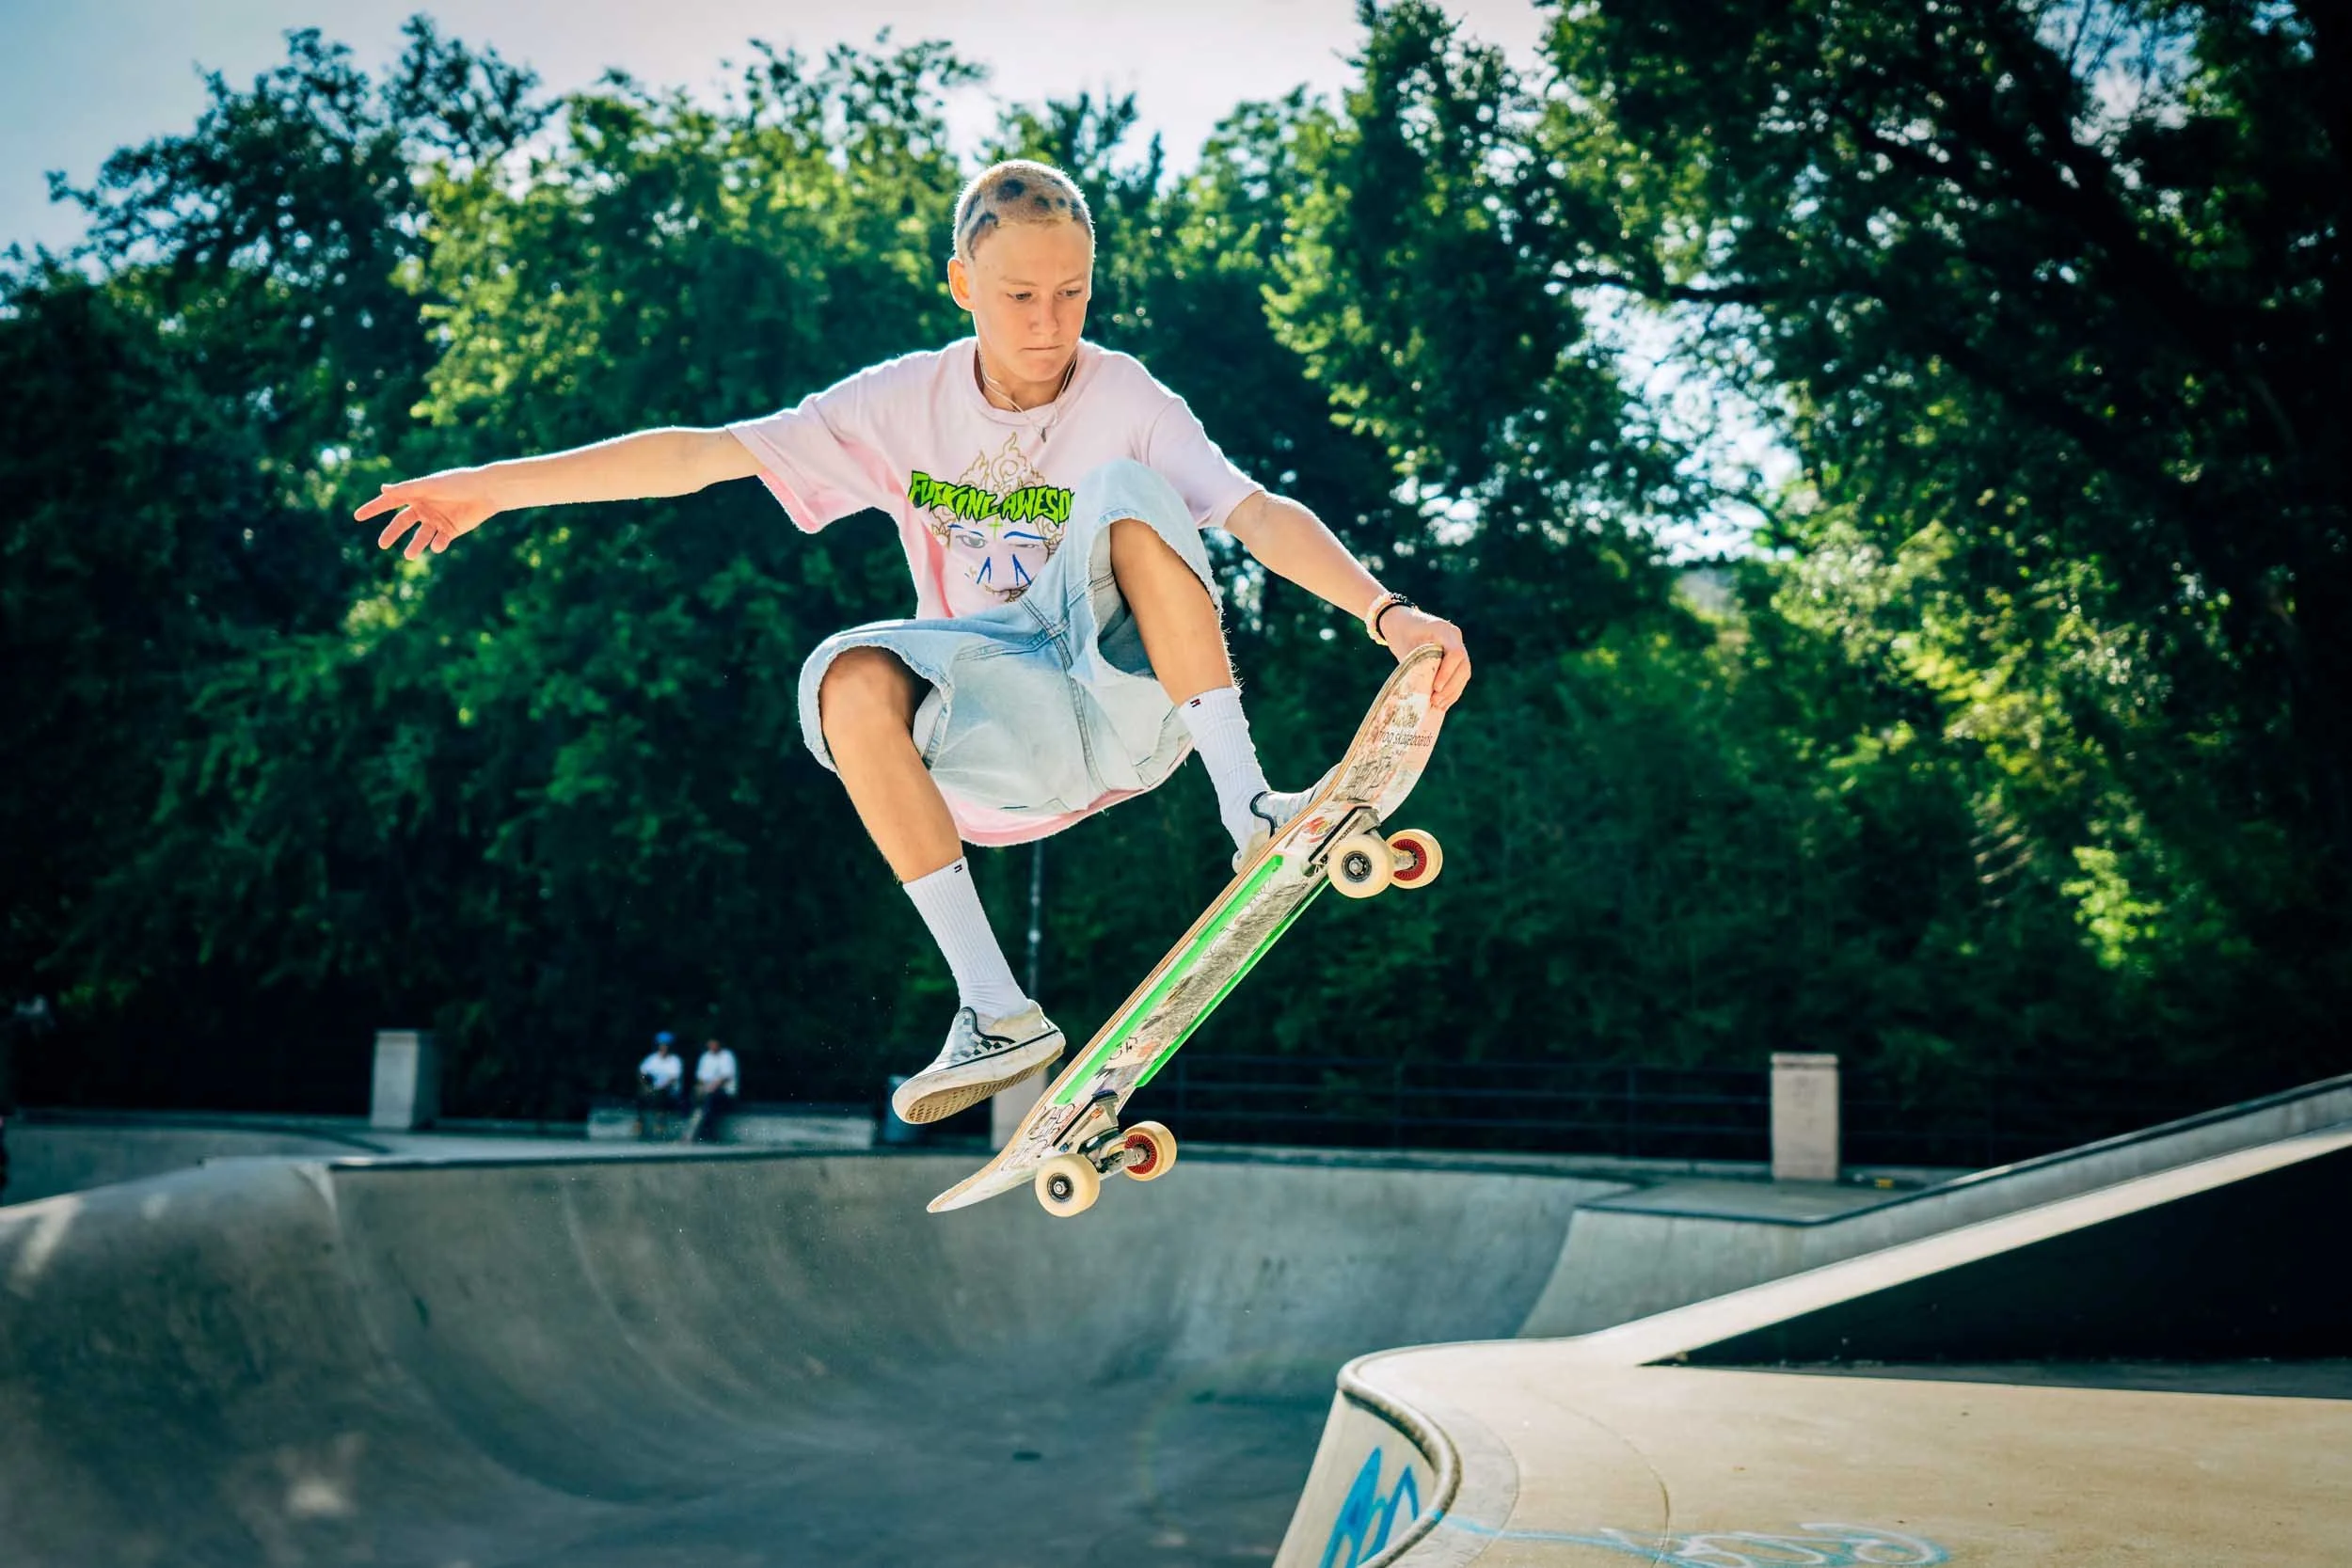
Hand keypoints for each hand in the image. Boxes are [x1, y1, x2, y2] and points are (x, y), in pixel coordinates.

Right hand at [353, 467, 502, 559]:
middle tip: (382, 544)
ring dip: (415, 546)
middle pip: (402, 523)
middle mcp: (423, 508)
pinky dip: (437, 545)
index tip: (357, 516)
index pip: (389, 502)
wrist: (486, 491)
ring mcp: (436, 520)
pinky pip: (439, 541)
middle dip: (392, 534)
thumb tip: (383, 489)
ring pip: (420, 537)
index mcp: (416, 494)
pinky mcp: (450, 531)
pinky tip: (438, 545)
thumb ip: (407, 490)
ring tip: (409, 555)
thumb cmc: (457, 483)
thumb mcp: (430, 486)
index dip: (373, 508)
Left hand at [1381, 607, 1470, 710]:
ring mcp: (1457, 648)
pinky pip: (1459, 677)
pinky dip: (1452, 691)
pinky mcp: (1454, 659)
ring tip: (1438, 705)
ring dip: (1452, 692)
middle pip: (1463, 666)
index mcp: (1444, 630)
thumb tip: (1422, 693)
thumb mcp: (1405, 646)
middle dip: (1451, 687)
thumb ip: (1416, 665)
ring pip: (1463, 674)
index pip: (1455, 653)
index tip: (1435, 687)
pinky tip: (1443, 703)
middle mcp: (1455, 638)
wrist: (1400, 623)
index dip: (1448, 672)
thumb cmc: (1400, 633)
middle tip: (1435, 701)